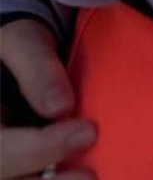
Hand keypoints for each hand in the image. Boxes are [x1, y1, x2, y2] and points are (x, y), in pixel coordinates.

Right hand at [0, 19, 95, 179]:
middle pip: (4, 174)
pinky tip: (80, 178)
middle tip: (90, 175)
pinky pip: (28, 178)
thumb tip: (61, 107)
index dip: (41, 147)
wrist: (14, 57)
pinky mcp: (15, 166)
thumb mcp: (22, 41)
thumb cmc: (15, 46)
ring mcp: (0, 160)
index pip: (0, 149)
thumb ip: (38, 69)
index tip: (87, 132)